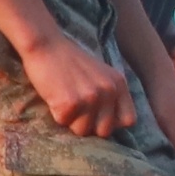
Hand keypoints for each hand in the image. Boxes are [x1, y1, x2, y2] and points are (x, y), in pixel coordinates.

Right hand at [20, 33, 135, 138]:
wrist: (46, 44)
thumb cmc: (69, 61)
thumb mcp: (100, 74)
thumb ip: (110, 95)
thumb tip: (111, 125)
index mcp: (119, 84)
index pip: (128, 120)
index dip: (112, 122)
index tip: (98, 116)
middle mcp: (108, 91)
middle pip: (104, 131)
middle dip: (89, 125)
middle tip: (76, 108)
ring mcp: (90, 97)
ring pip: (82, 130)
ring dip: (71, 120)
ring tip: (64, 99)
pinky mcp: (70, 103)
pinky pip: (63, 122)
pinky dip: (56, 113)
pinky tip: (54, 96)